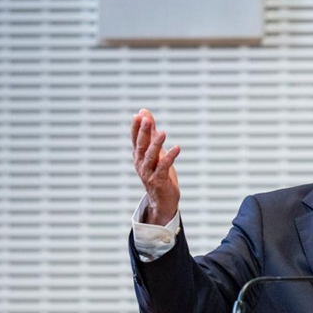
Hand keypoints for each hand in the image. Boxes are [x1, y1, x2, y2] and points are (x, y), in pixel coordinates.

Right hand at [132, 109, 180, 225]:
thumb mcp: (155, 151)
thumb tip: (144, 112)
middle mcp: (141, 164)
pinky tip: (177, 148)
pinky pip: (164, 168)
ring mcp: (149, 174)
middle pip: (141, 146)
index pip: (135, 140)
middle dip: (143, 132)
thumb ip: (150, 132)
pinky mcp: (159, 182)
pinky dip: (170, 157)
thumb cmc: (158, 173)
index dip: (136, 128)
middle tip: (146, 119)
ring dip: (156, 145)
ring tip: (162, 133)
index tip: (138, 115)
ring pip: (151, 157)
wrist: (162, 200)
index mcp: (139, 156)